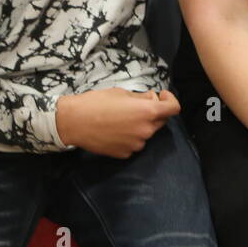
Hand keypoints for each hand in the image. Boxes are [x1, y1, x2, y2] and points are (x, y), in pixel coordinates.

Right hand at [55, 87, 179, 157]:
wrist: (73, 122)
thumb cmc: (96, 102)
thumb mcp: (121, 93)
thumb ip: (141, 97)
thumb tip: (152, 99)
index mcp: (147, 112)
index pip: (173, 108)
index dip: (170, 100)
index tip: (161, 96)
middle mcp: (146, 130)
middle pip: (160, 121)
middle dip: (153, 112)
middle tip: (136, 105)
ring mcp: (136, 145)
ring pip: (146, 133)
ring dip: (140, 125)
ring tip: (120, 118)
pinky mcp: (125, 154)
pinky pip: (134, 143)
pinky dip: (129, 136)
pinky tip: (114, 130)